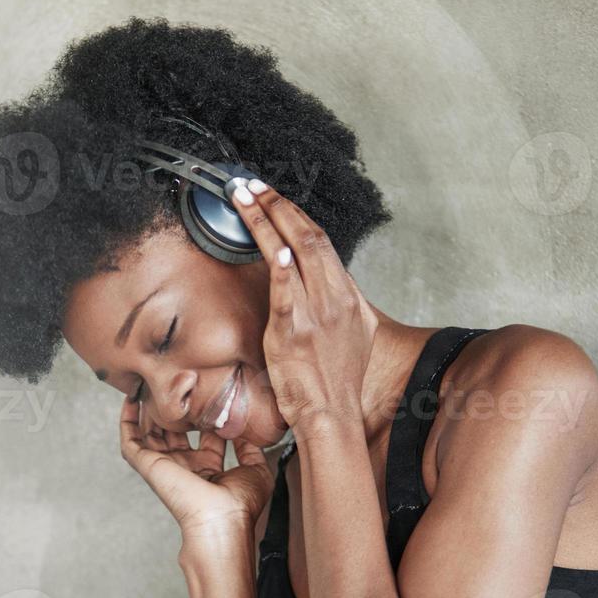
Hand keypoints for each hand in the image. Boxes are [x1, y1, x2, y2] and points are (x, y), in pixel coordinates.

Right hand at [118, 396, 273, 539]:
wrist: (221, 521)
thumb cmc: (240, 505)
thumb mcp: (256, 470)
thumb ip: (251, 449)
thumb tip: (248, 430)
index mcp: (209, 470)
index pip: (206, 437)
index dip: (209, 416)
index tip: (214, 393)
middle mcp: (185, 467)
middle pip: (176, 432)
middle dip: (178, 410)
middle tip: (180, 383)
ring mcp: (165, 466)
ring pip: (151, 433)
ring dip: (150, 409)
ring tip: (152, 382)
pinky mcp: (148, 465)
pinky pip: (130, 440)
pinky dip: (128, 420)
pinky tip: (131, 399)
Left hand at [230, 180, 378, 430]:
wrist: (333, 413)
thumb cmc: (338, 379)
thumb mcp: (353, 334)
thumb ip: (341, 303)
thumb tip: (329, 282)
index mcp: (345, 295)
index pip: (319, 241)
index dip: (294, 213)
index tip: (274, 195)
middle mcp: (332, 298)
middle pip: (306, 236)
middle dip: (277, 205)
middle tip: (252, 184)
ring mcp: (313, 314)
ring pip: (292, 253)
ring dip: (265, 221)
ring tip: (243, 197)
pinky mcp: (293, 333)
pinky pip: (286, 294)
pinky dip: (280, 268)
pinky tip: (271, 248)